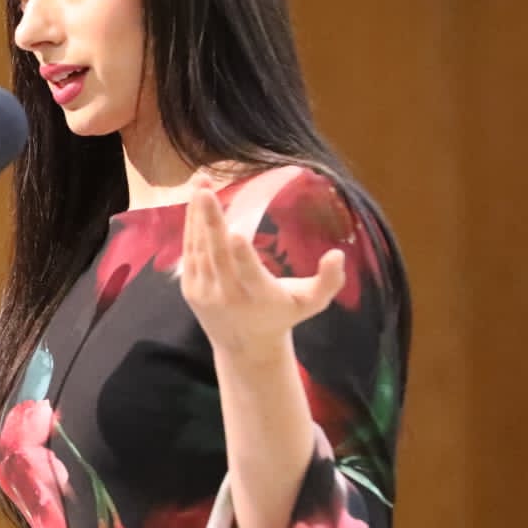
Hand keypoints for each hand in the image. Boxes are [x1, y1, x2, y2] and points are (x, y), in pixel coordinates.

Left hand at [180, 177, 345, 363]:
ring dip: (198, 214)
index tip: (236, 232)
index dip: (242, 255)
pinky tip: (196, 201)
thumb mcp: (311, 303)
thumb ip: (329, 281)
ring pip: (199, 248)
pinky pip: (190, 252)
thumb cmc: (282, 315)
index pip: (249, 275)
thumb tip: (337, 253)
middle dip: (211, 222)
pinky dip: (192, 225)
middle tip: (206, 191)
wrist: (244, 346)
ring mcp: (205, 291)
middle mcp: (228, 295)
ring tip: (201, 181)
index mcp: (259, 297)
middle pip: (217, 255)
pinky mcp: (190, 288)